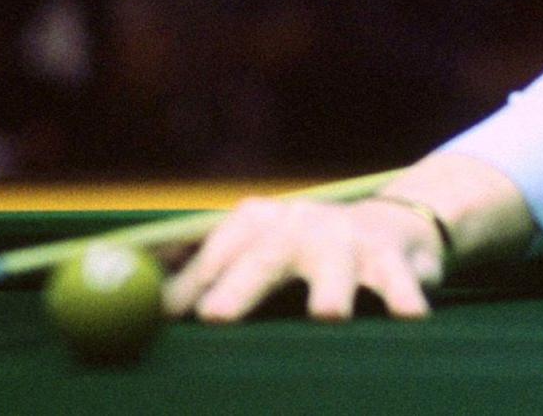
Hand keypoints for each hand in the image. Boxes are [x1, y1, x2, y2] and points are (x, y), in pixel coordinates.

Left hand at [162, 197, 445, 322]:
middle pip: (266, 256)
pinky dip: (403, 299)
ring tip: (327, 315)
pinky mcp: (394, 260)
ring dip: (331, 292)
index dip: (188, 287)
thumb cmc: (304, 253)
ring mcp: (348, 242)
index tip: (167, 319)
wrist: (394, 227)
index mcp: (258, 222)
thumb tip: (133, 278)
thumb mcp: (254, 248)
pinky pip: (397, 283)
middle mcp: (300, 225)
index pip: (217, 254)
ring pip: (336, 270)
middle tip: (217, 316)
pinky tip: (408, 317)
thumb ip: (199, 267)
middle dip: (241, 286)